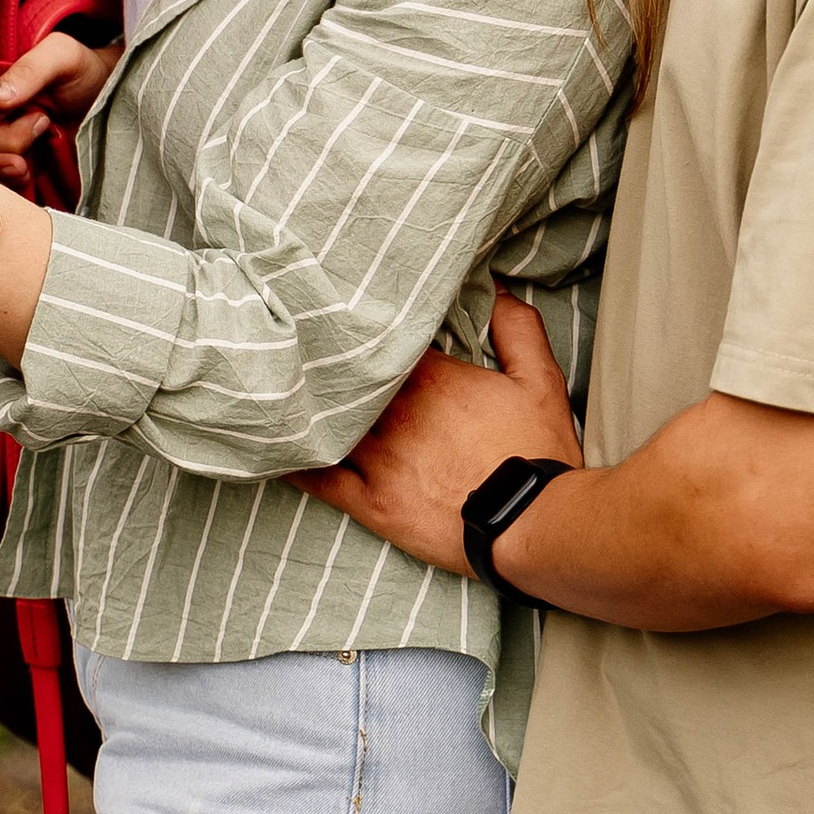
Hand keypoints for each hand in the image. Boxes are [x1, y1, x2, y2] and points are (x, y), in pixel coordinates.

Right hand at [0, 30, 121, 179]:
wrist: (108, 104)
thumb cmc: (84, 72)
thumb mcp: (62, 56)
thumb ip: (30, 69)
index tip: (8, 113)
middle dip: (3, 140)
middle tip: (41, 124)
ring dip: (4, 165)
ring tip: (34, 152)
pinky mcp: (0, 161)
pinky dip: (8, 182)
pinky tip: (29, 171)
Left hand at [294, 293, 581, 576]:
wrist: (531, 525)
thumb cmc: (536, 454)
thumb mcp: (539, 381)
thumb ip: (516, 327)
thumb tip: (496, 288)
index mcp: (430, 378)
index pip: (380, 340)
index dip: (363, 330)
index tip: (346, 316)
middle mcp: (395, 413)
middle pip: (346, 377)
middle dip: (330, 362)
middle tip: (302, 342)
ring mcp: (379, 459)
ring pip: (328, 423)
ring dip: (308, 405)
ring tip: (278, 385)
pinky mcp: (371, 502)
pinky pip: (320, 480)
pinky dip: (295, 462)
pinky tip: (273, 445)